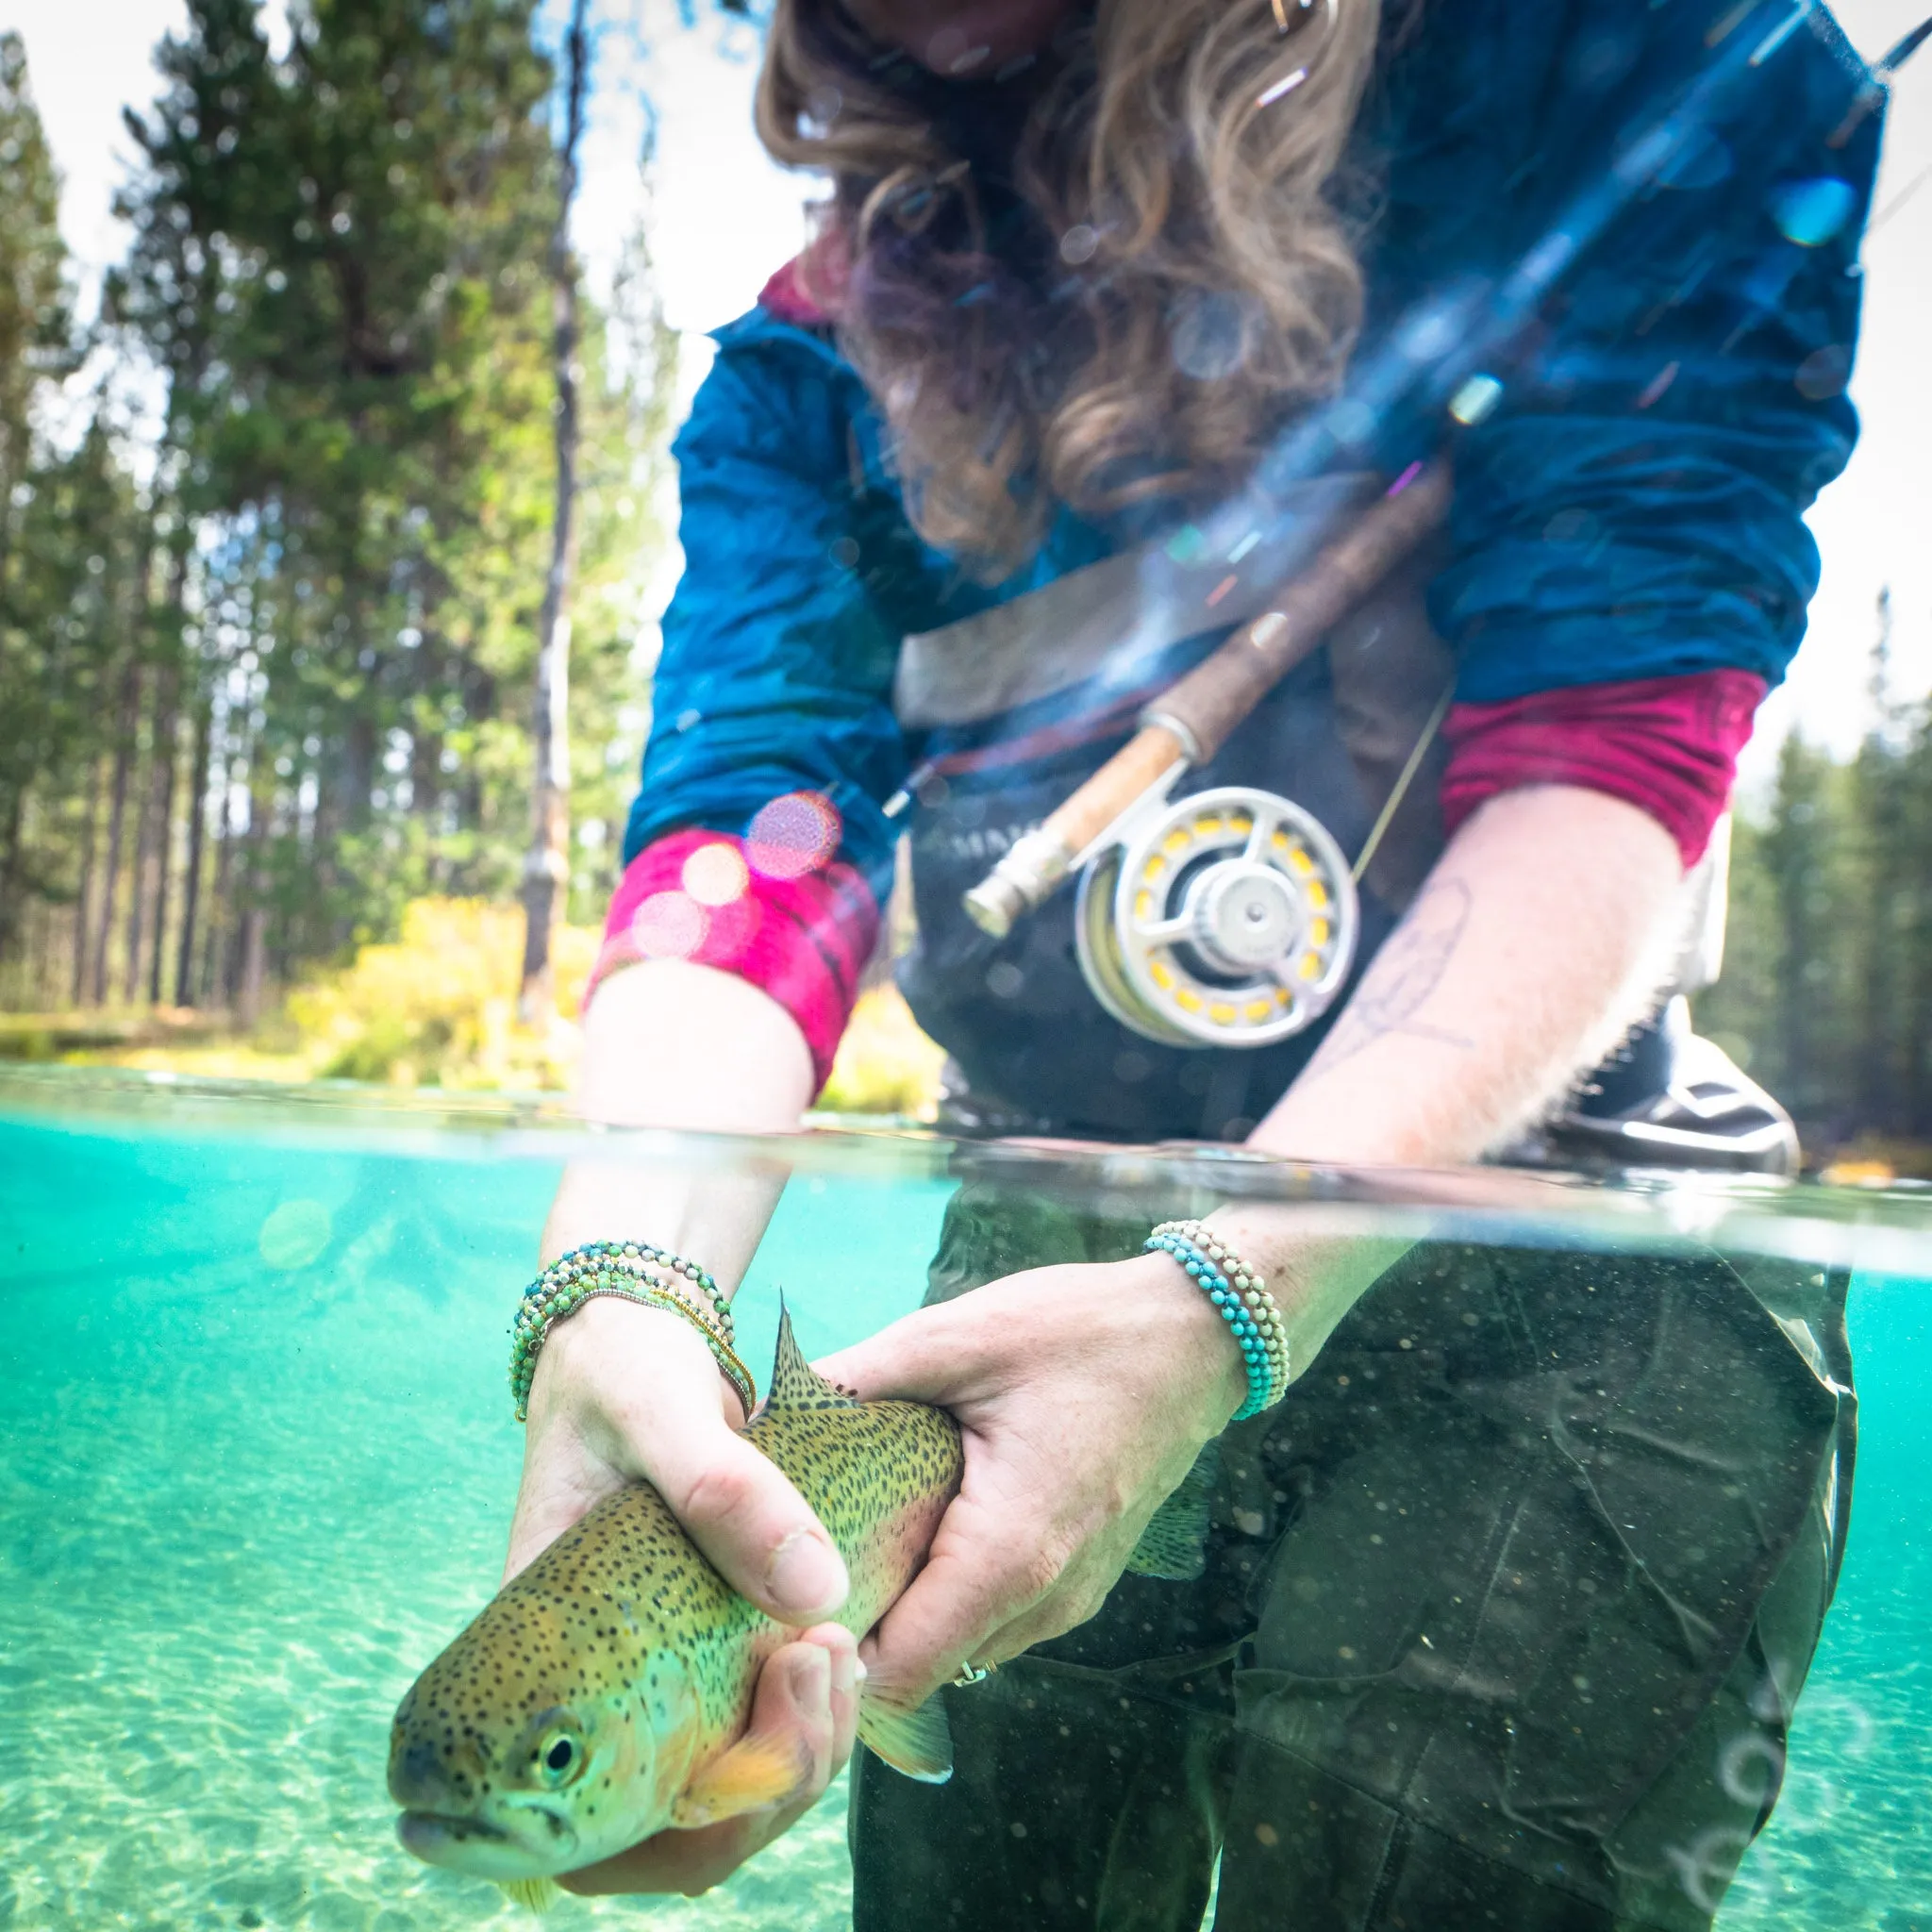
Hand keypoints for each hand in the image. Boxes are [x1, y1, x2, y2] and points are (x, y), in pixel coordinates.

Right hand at [505, 1297, 853, 1893]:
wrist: (636, 1336)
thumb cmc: (620, 1368)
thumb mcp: (661, 1408)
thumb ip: (724, 1488)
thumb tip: (817, 1593)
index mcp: (549, 1651)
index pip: (597, 1809)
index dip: (689, 1809)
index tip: (778, 1691)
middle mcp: (599, 1683)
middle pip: (676, 1819)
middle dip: (769, 1780)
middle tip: (831, 1668)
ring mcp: (657, 1671)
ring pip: (726, 1786)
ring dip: (801, 1749)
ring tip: (845, 1653)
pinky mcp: (709, 1646)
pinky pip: (755, 1728)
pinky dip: (808, 1713)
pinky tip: (846, 1645)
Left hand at [814, 1252, 1246, 1709]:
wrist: (1197, 1336)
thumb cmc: (1083, 1332)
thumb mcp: (957, 1337)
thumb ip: (857, 1378)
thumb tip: (759, 1409)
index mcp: (1010, 1551)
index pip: (898, 1670)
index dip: (828, 1653)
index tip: (772, 1606)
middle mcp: (1045, 1599)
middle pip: (920, 1667)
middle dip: (854, 1631)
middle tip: (790, 1563)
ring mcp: (1069, 1599)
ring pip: (958, 1648)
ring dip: (903, 1613)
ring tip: (846, 1538)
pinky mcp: (1079, 1583)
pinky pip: (993, 1618)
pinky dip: (946, 1594)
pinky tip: (912, 1526)